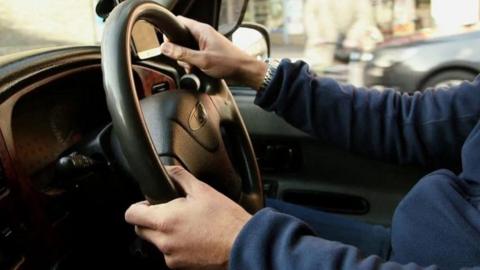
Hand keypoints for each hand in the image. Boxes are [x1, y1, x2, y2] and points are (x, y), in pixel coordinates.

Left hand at [125, 166, 251, 268]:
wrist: (243, 245)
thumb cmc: (226, 220)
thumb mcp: (203, 190)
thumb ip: (180, 177)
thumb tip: (168, 169)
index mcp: (165, 221)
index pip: (131, 215)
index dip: (138, 206)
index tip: (149, 203)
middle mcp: (164, 242)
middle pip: (140, 229)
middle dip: (150, 220)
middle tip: (170, 211)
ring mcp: (171, 257)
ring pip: (156, 242)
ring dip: (165, 232)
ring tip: (188, 224)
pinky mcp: (181, 266)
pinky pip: (170, 253)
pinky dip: (177, 245)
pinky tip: (194, 237)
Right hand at [161, 16, 267, 89]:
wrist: (244, 70)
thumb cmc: (228, 62)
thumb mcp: (202, 60)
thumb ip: (182, 54)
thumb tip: (165, 47)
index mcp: (201, 30)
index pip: (179, 22)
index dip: (170, 33)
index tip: (169, 46)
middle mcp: (203, 34)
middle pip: (181, 38)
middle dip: (179, 51)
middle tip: (185, 62)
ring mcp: (205, 43)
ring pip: (187, 48)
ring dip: (186, 60)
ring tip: (193, 68)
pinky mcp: (208, 51)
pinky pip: (194, 55)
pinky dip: (193, 63)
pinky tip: (197, 70)